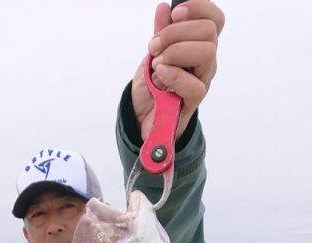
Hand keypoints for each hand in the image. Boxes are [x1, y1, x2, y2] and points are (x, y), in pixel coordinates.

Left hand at [132, 1, 224, 140]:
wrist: (143, 116)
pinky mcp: (194, 102)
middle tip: (154, 45)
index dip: (198, 8)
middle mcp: (205, 61)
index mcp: (198, 44)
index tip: (175, 13)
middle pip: (209, 31)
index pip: (214, 19)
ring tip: (157, 64)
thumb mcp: (154, 54)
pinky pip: (195, 85)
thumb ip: (161, 32)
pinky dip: (174, 75)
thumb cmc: (153, 85)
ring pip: (207, 52)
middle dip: (175, 32)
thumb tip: (164, 9)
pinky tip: (160, 75)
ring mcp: (202, 80)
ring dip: (175, 52)